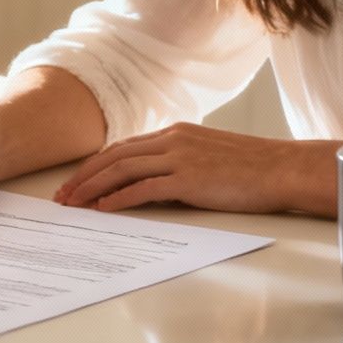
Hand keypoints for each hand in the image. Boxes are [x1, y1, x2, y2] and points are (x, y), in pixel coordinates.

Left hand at [54, 123, 320, 213]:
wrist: (281, 168)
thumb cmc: (251, 168)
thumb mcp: (207, 157)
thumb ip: (177, 164)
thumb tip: (151, 186)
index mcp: (175, 133)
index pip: (122, 148)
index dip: (94, 165)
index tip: (75, 182)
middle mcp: (172, 140)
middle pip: (113, 156)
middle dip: (83, 177)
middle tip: (61, 196)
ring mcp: (179, 157)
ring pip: (121, 169)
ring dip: (92, 188)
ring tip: (73, 204)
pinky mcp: (188, 178)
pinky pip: (143, 188)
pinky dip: (118, 198)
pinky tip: (103, 209)